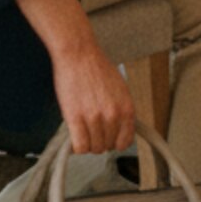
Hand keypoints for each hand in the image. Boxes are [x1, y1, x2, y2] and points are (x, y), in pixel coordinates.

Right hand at [49, 32, 135, 155]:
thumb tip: (120, 128)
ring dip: (87, 143)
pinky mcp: (76, 118)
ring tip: (81, 131)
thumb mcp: (120, 89)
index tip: (108, 138)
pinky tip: (74, 137)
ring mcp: (95, 118)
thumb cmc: (97, 68)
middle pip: (107, 146)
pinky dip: (76, 146)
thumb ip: (121, 110)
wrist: (79, 54)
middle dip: (99, 141)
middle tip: (91, 131)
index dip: (115, 142)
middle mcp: (113, 115)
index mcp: (127, 108)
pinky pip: (79, 146)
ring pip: (93, 148)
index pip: (125, 141)